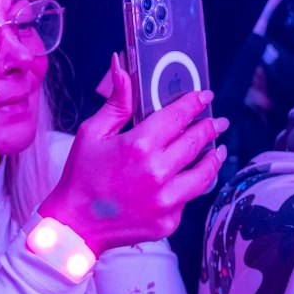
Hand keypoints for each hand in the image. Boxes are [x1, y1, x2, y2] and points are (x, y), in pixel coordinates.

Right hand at [42, 56, 227, 253]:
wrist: (75, 225)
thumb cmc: (81, 176)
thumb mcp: (92, 133)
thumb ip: (116, 102)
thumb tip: (120, 67)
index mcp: (138, 146)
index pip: (177, 116)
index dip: (194, 103)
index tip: (204, 96)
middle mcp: (157, 172)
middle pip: (195, 142)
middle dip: (209, 127)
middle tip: (218, 122)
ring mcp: (166, 200)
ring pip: (204, 173)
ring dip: (214, 158)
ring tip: (219, 149)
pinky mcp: (169, 221)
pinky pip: (189, 198)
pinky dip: (192, 185)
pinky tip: (193, 177)